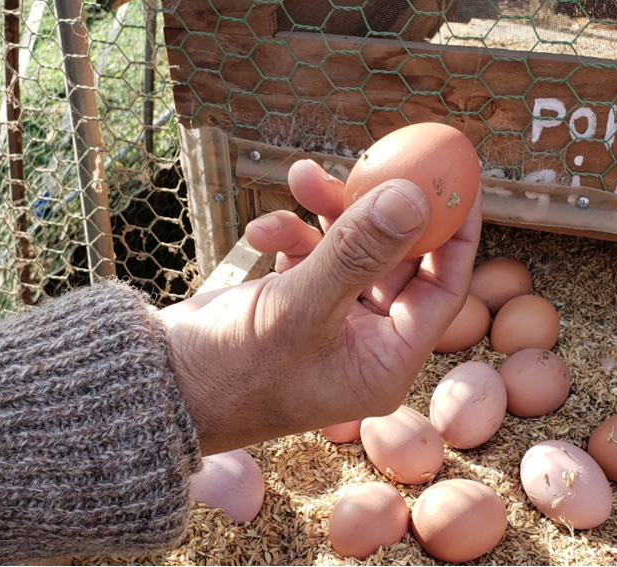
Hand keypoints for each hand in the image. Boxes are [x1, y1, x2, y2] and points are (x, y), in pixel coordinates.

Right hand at [161, 159, 480, 454]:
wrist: (159, 387)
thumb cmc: (231, 370)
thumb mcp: (300, 307)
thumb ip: (358, 252)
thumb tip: (414, 198)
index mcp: (386, 360)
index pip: (444, 288)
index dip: (454, 232)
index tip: (458, 180)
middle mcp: (365, 343)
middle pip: (397, 260)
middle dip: (377, 209)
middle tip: (374, 160)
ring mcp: (330, 323)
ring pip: (350, 250)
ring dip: (327, 212)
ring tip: (300, 176)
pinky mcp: (294, 305)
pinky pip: (310, 257)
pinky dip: (290, 236)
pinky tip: (260, 233)